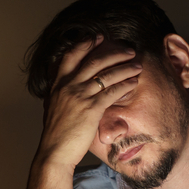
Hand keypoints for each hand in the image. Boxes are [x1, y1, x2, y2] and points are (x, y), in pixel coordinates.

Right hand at [35, 35, 141, 169]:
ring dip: (125, 67)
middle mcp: (67, 86)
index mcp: (57, 84)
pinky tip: (133, 83)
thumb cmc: (55, 134)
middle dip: (113, 52)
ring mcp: (79, 96)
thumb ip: (59, 93)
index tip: (98, 37)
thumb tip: (63, 86)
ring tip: (137, 65)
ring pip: (106, 74)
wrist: (53, 152)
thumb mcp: (52, 106)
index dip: (85, 43)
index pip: (70, 55)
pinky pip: (112, 92)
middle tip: (128, 50)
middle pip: (93, 60)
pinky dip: (125, 85)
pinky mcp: (91, 109)